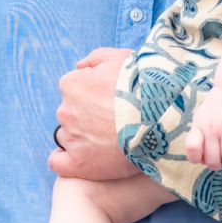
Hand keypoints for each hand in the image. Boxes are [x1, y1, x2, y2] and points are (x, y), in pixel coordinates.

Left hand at [47, 47, 138, 181]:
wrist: (163, 119)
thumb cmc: (143, 86)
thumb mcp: (120, 58)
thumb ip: (95, 59)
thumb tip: (79, 67)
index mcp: (71, 85)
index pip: (73, 91)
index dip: (91, 97)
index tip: (109, 104)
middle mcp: (65, 110)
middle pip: (70, 115)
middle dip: (87, 118)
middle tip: (113, 123)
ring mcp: (72, 138)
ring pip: (68, 138)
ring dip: (83, 139)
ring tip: (110, 142)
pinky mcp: (79, 164)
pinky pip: (59, 163)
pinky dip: (66, 162)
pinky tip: (84, 160)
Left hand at [184, 85, 221, 170]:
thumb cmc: (216, 108)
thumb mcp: (200, 118)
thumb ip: (198, 136)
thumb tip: (199, 160)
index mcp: (199, 126)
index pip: (192, 149)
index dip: (197, 159)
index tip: (203, 159)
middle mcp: (212, 128)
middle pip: (213, 160)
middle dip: (217, 166)